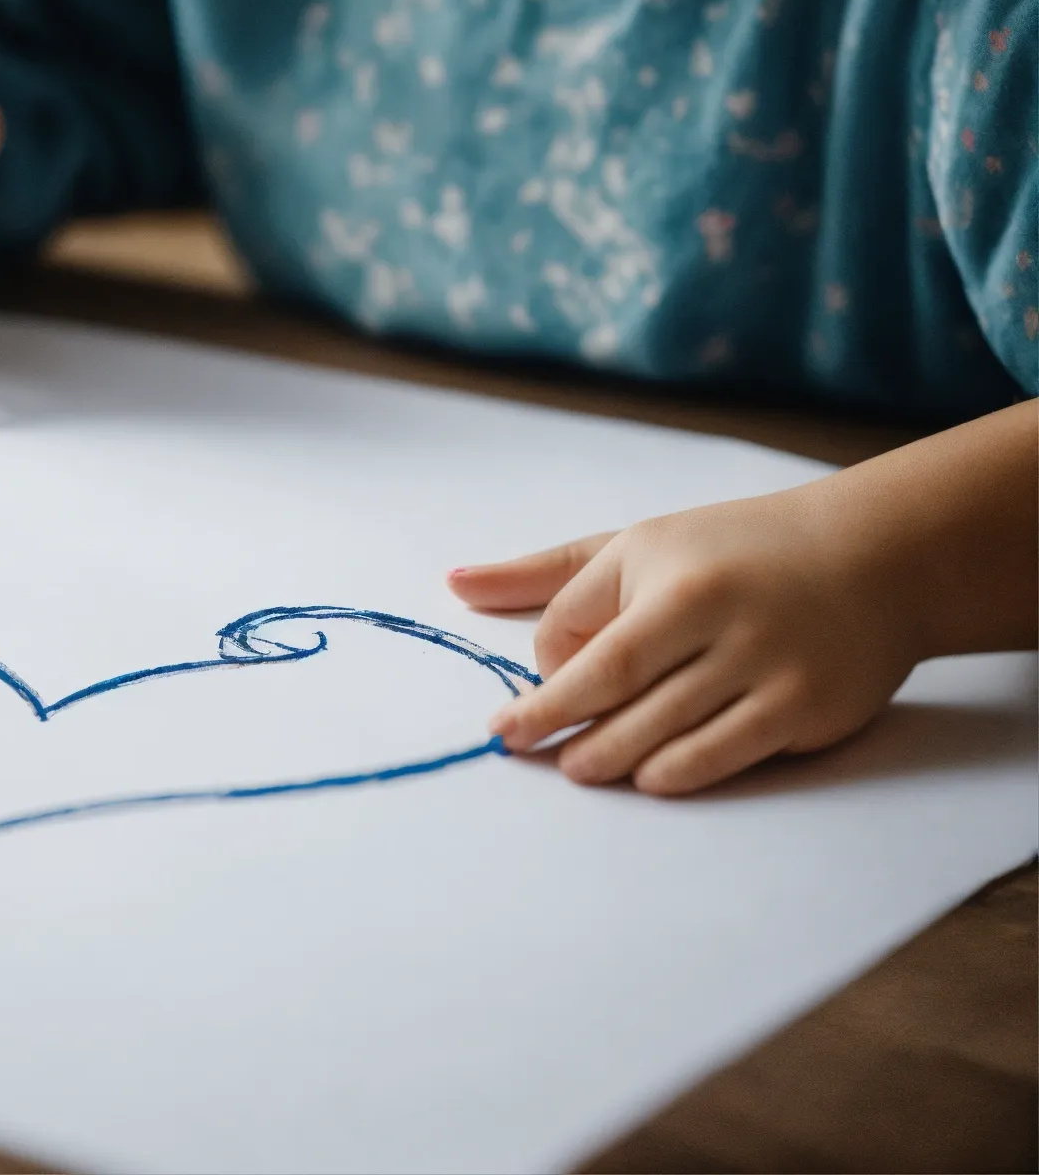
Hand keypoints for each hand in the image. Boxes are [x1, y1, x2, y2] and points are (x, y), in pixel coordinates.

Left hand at [449, 480, 921, 795]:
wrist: (868, 558)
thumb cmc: (730, 553)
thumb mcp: (637, 545)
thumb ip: (549, 575)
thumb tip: (453, 584)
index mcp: (670, 574)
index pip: (585, 648)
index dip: (544, 692)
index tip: (508, 723)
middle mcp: (717, 618)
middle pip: (617, 695)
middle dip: (565, 734)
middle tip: (528, 756)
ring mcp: (765, 667)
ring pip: (665, 735)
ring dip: (613, 761)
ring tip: (582, 768)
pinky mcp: (804, 711)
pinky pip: (723, 758)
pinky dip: (675, 775)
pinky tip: (647, 777)